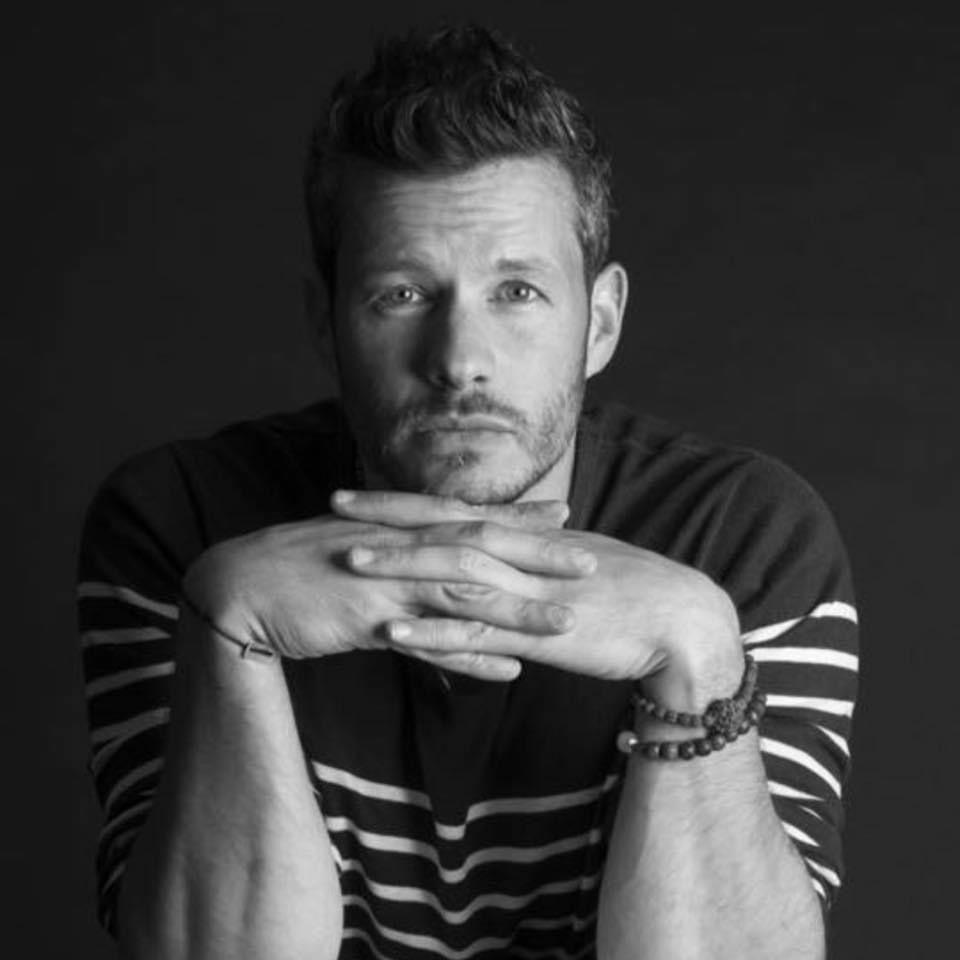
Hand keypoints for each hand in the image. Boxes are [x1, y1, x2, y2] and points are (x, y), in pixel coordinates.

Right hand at [182, 495, 588, 670]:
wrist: (237, 584)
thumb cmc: (298, 565)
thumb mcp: (356, 545)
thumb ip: (397, 549)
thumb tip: (429, 554)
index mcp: (399, 527)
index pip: (470, 517)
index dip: (520, 515)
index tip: (565, 514)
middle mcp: (400, 547)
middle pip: (481, 548)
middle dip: (539, 554)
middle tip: (591, 561)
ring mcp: (385, 582)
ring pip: (465, 595)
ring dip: (518, 608)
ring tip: (567, 622)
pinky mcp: (368, 620)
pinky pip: (429, 642)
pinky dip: (470, 657)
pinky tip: (509, 671)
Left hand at [333, 491, 742, 698]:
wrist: (682, 619)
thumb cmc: (630, 593)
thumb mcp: (573, 565)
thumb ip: (531, 557)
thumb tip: (500, 552)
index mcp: (525, 536)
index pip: (452, 508)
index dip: (401, 500)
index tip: (355, 492)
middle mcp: (521, 554)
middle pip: (443, 526)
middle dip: (385, 516)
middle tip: (332, 505)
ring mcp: (527, 591)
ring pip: (453, 573)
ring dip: (399, 566)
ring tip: (346, 563)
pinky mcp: (538, 633)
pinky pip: (477, 632)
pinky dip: (434, 631)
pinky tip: (394, 633)